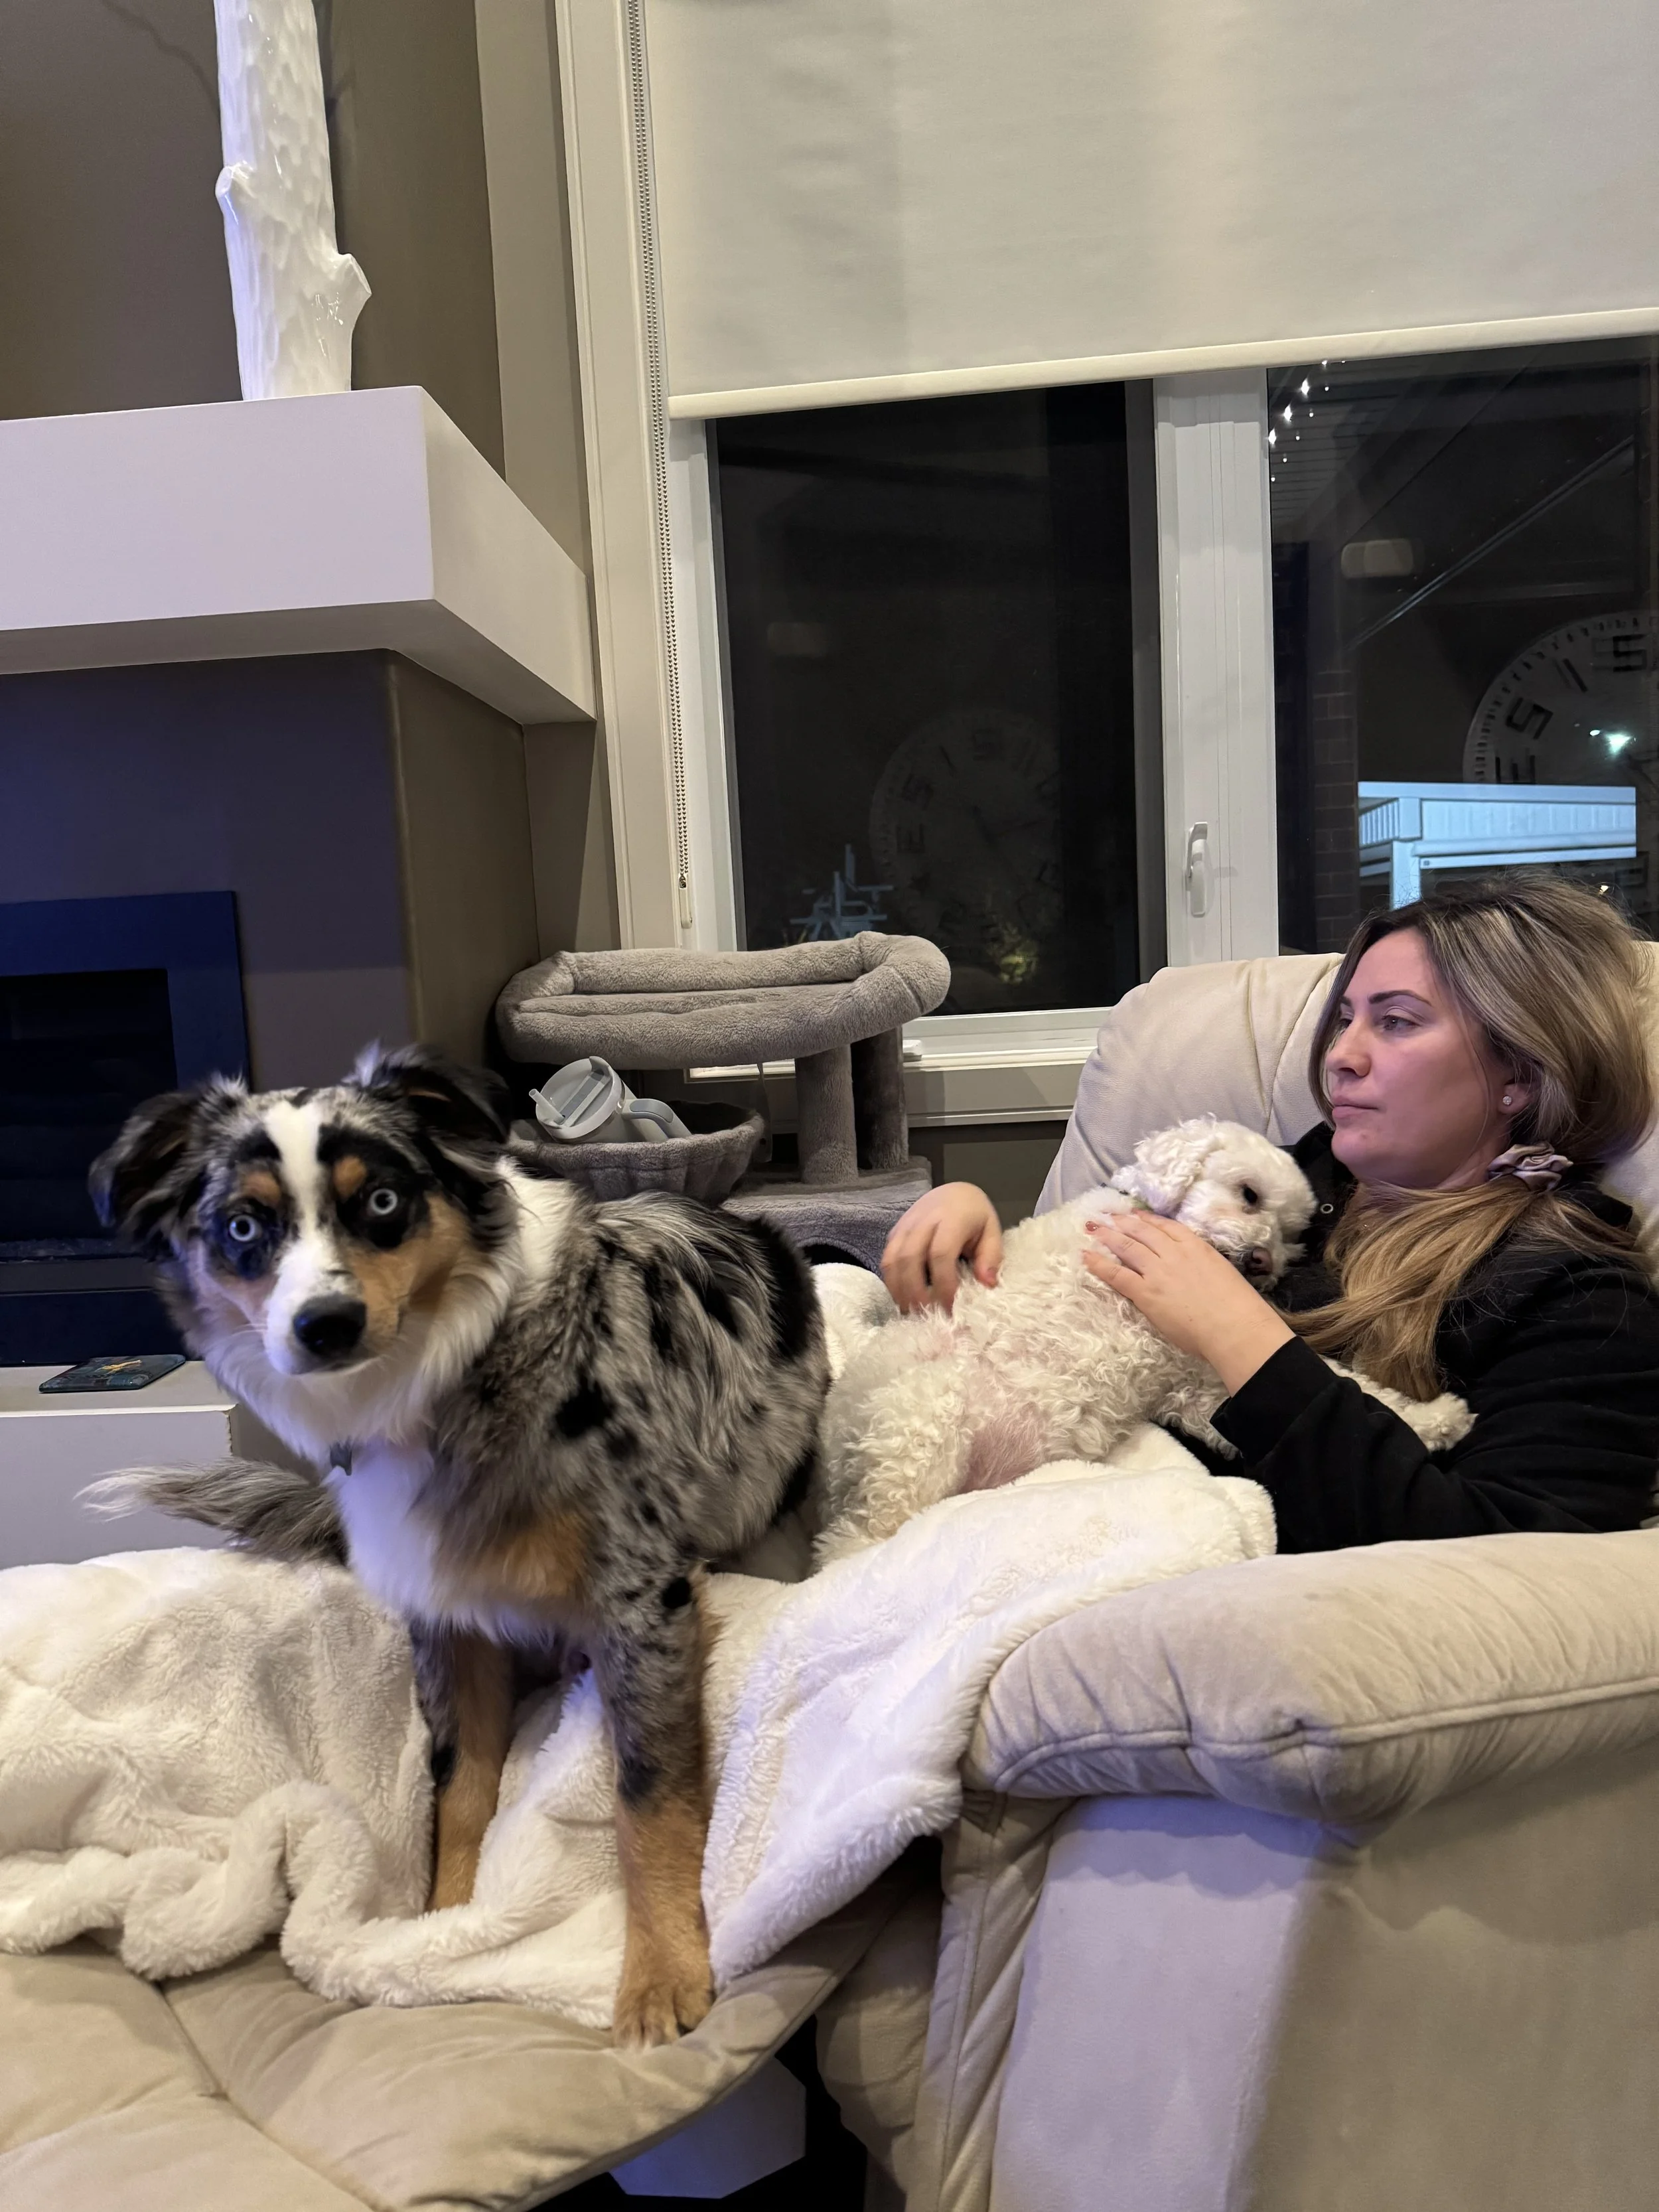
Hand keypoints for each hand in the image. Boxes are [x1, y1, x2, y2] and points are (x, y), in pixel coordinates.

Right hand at [881, 1182, 1003, 1312]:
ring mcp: (905, 1225)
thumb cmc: (975, 1216)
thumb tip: (988, 1285)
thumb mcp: (992, 1231)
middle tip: (927, 1316)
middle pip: (910, 1258)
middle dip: (916, 1292)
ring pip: (892, 1260)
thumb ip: (991, 1257)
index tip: (951, 1307)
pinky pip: (886, 1259)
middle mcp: (923, 1220)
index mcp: (951, 1218)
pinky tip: (904, 1299)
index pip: (941, 1253)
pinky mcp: (895, 1233)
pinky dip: (892, 1282)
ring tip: (912, 1313)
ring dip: (900, 1290)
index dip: (944, 1283)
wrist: (954, 1193)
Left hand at [1081, 1212, 1292, 1394]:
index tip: (1135, 1214)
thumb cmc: (1236, 1305)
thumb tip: (1193, 1268)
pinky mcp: (1145, 1292)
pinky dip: (1099, 1264)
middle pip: (1142, 1232)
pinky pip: (1117, 1274)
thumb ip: (1203, 1264)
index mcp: (1196, 1246)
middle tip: (1108, 1215)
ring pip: (1127, 1247)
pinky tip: (1087, 1256)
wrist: (1232, 1325)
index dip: (1147, 1219)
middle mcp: (1173, 1253)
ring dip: (1108, 1235)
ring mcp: (1157, 1271)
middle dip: (1123, 1222)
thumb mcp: (1222, 1271)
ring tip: (1093, 1228)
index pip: (1167, 1226)